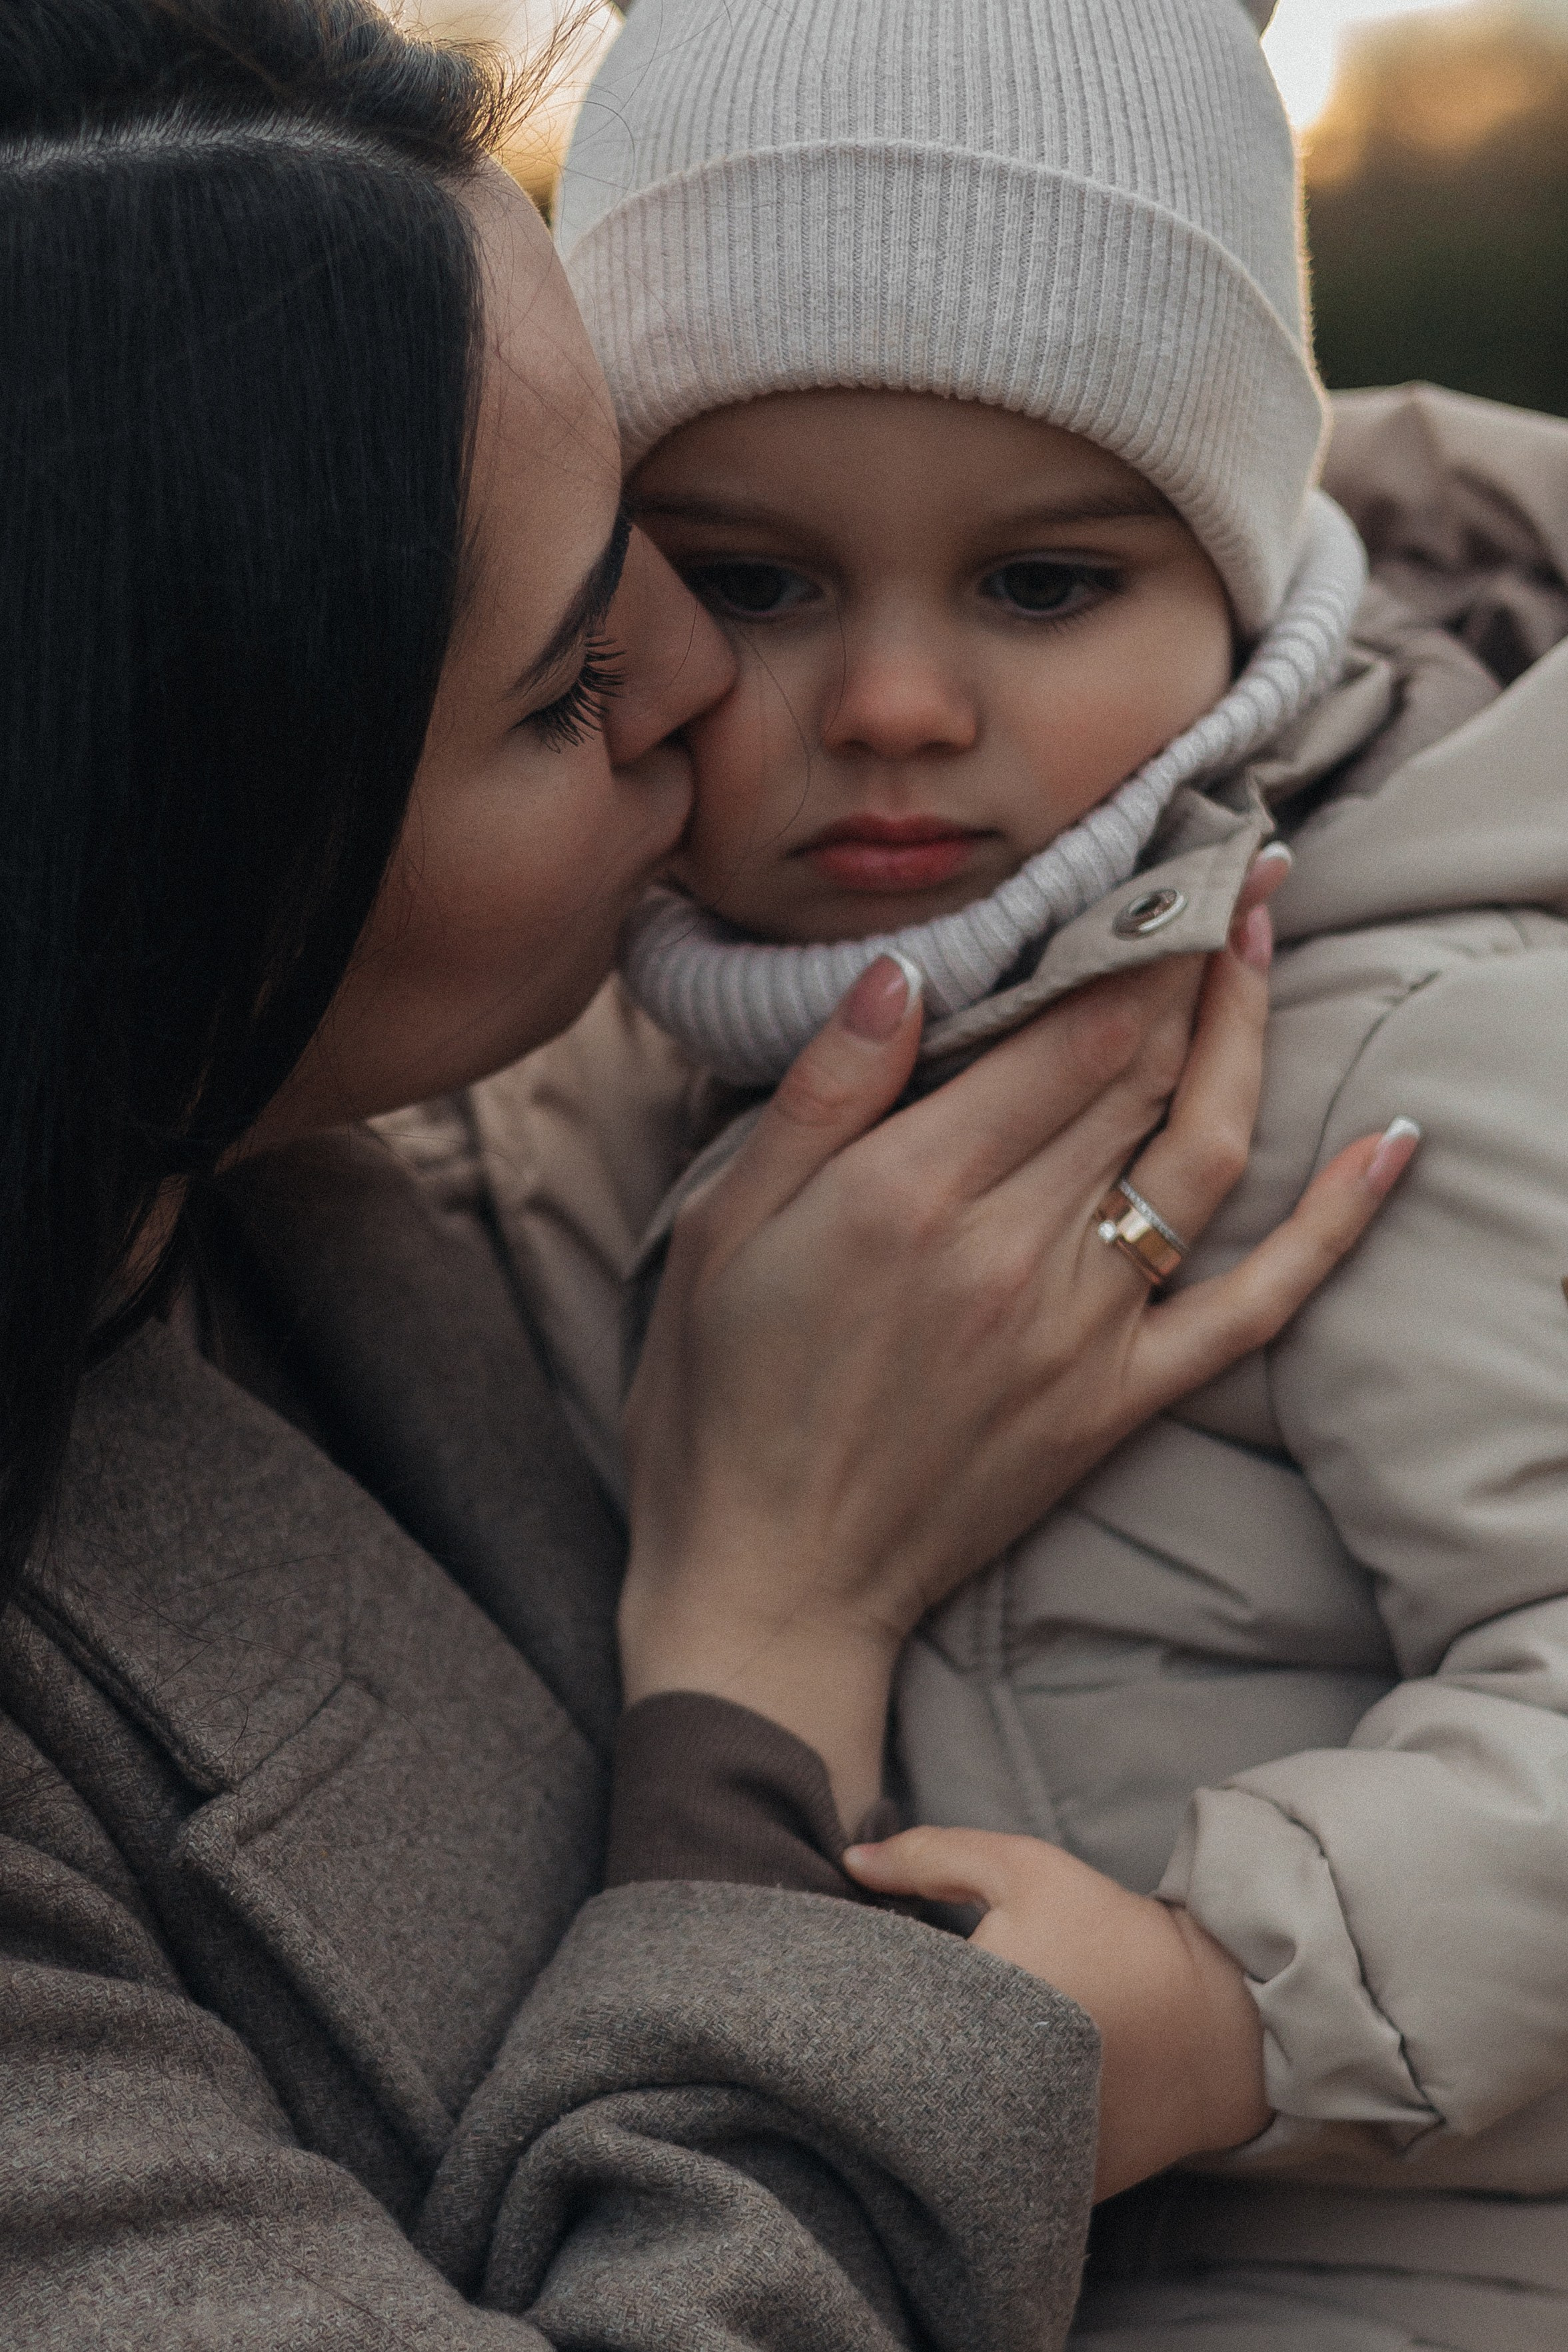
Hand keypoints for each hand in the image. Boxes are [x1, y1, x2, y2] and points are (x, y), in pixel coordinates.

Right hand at [620, 854, 1419, 1822]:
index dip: (1129, 934)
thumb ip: (821, 1097)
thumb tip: (903, 972)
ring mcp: (1083, 1328)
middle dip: (1192, 955)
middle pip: (1140, 1069)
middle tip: (1234, 865)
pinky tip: (1389, 1146)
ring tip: (1268, 942)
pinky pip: (1257, 1303)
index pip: (1063, 1029)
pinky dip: (1332, 1225)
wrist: (772, 1584)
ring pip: (1206, 1151)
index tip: (1164, 861)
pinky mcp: (1121, 1399)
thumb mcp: (722, 1230)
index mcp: (910, 1193)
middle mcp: (1015, 1249)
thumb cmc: (724, 1399)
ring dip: (1249, 1036)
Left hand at [844, 1826, 1270, 2199]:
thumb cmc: (1116, 1934)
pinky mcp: (1052, 2190)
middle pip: (888, 2084)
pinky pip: (981, 2174)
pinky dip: (965, 2145)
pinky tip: (968, 2108)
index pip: (868, 2015)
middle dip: (871, 2059)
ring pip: (928, 2137)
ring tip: (920, 2067)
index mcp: (975, 2006)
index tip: (844, 1985)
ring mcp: (1023, 2151)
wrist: (1219, 2022)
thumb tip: (850, 1860)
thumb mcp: (1024, 1870)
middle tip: (865, 2030)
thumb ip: (932, 1857)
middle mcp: (992, 2091)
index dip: (847, 2000)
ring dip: (911, 2108)